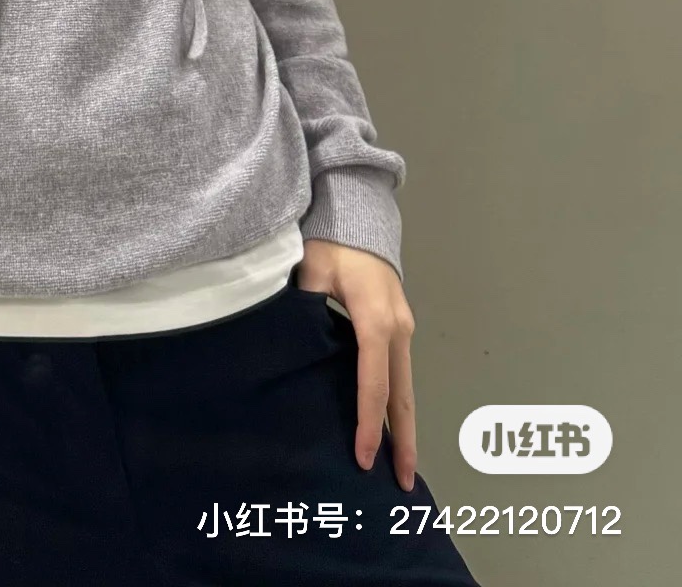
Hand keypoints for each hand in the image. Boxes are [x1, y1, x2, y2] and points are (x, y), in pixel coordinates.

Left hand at [297, 240, 417, 489]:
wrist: (359, 215)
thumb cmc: (333, 244)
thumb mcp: (311, 271)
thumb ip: (305, 308)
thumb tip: (292, 345)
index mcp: (375, 321)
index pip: (373, 383)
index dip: (368, 423)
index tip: (364, 457)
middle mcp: (398, 330)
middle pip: (402, 395)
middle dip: (404, 440)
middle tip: (404, 482)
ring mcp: (404, 329)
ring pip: (406, 387)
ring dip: (404, 425)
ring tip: (401, 465)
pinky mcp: (400, 327)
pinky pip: (400, 373)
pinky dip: (398, 403)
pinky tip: (391, 424)